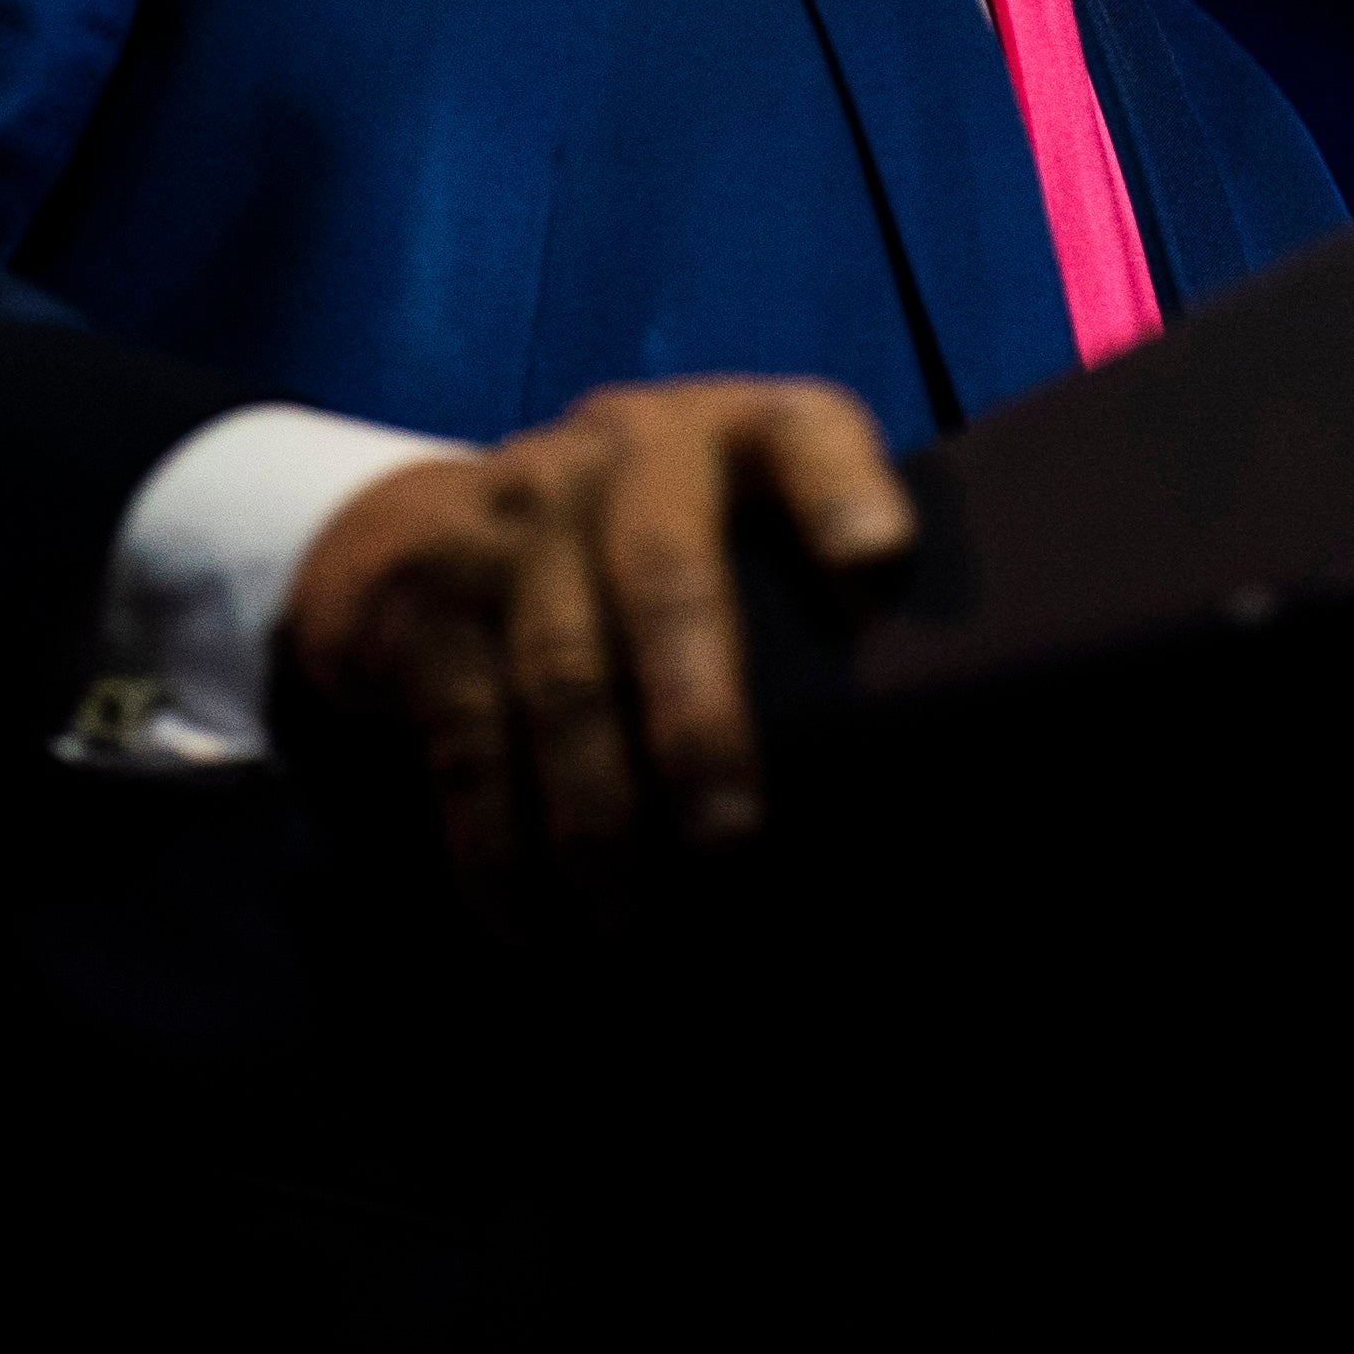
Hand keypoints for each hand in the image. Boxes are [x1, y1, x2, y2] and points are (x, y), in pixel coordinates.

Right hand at [280, 375, 912, 892]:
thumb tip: (929, 766)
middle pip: (666, 573)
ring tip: (629, 919)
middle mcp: (627, 450)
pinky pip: (467, 731)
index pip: (805, 437)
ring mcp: (515, 512)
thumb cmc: (649, 566)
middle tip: (729, 838)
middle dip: (698, 714)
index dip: (842, 496)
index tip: (878, 569)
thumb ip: (813, 608)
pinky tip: (529, 916)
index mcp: (739, 434)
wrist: (424, 530)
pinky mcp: (424, 592)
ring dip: (597, 811)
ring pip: (562, 670)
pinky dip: (497, 839)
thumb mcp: (735, 539)